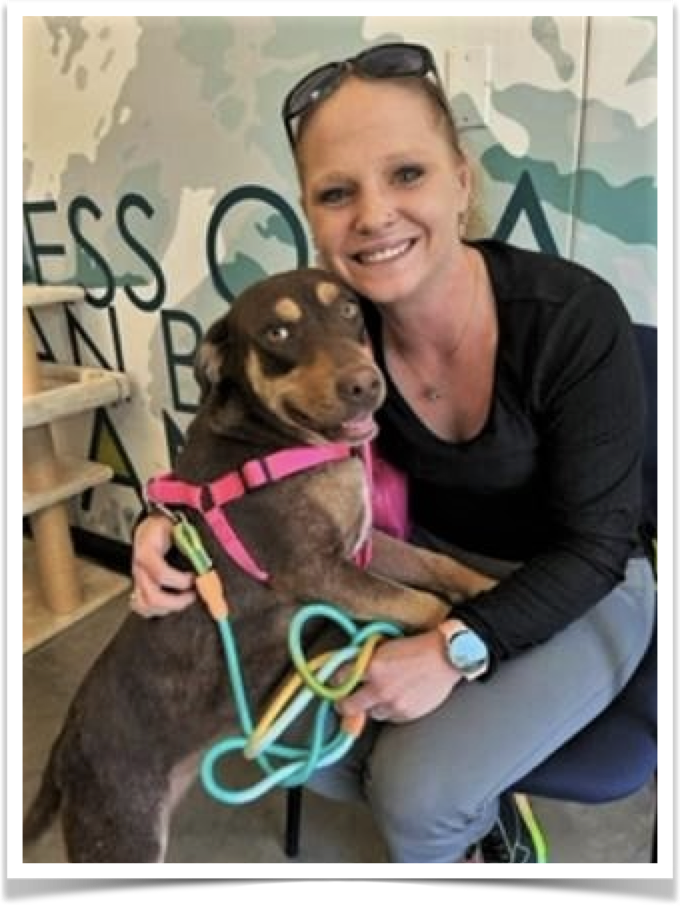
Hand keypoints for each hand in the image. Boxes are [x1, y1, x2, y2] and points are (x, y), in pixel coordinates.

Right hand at [130, 513, 195, 616]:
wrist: (152, 524)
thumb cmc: (166, 526)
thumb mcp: (178, 527)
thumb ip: (191, 543)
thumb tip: (206, 562)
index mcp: (147, 550)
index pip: (160, 573)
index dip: (180, 580)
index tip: (195, 578)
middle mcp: (139, 568)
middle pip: (152, 596)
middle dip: (177, 601)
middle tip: (194, 594)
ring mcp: (138, 579)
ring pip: (145, 605)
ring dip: (168, 608)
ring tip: (184, 600)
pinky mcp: (139, 586)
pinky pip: (141, 606)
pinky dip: (156, 610)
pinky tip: (170, 605)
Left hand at [335, 631, 462, 722]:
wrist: (446, 657)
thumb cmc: (416, 647)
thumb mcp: (385, 646)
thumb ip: (365, 658)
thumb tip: (347, 667)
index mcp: (373, 667)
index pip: (340, 678)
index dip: (334, 680)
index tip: (333, 682)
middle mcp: (380, 689)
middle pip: (348, 706)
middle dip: (343, 704)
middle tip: (343, 701)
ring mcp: (394, 704)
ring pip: (371, 713)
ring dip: (372, 706)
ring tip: (381, 694)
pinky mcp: (406, 714)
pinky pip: (390, 717)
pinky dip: (390, 710)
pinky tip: (398, 697)